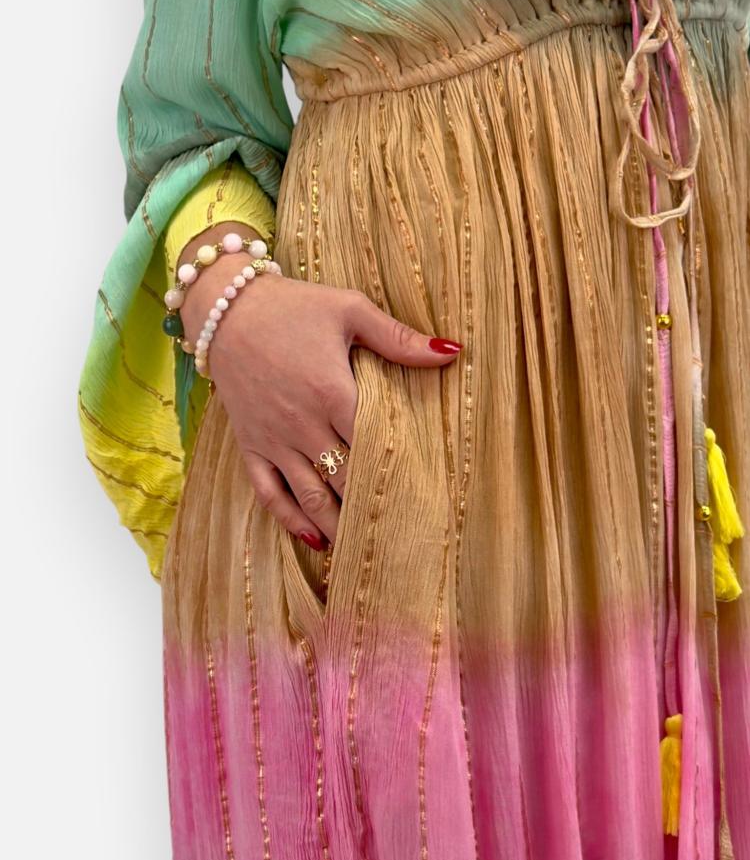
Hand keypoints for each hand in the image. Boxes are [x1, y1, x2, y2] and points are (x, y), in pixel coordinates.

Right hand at [179, 229, 462, 550]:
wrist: (224, 307)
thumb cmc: (293, 306)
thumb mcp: (349, 310)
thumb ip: (398, 338)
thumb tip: (451, 352)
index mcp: (334, 392)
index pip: (375, 446)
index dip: (399, 475)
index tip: (425, 500)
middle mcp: (304, 425)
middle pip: (346, 480)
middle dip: (372, 510)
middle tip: (401, 537)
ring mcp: (275, 439)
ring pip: (311, 495)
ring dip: (338, 525)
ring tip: (364, 553)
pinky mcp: (251, 444)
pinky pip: (269, 491)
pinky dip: (290, 518)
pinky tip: (314, 538)